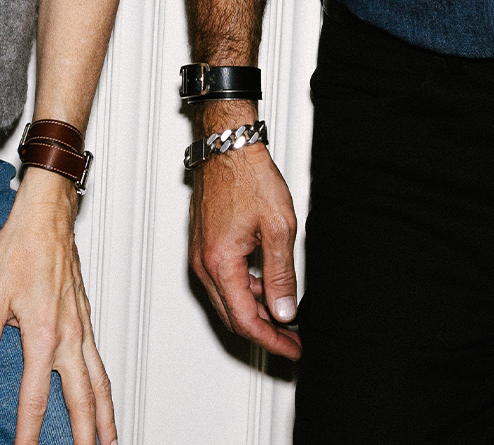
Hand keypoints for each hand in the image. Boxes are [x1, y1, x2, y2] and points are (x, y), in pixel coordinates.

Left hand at [0, 168, 114, 444]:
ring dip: (104, 414)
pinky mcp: (86, 316)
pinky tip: (102, 394)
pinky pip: (99, 360)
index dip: (29, 432)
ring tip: (109, 439)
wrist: (47, 215)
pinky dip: (104, 385)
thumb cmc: (20, 249)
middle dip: (86, 433)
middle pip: (82, 398)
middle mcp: (69, 335)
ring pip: (99, 381)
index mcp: (43, 334)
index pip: (35, 398)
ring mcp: (82, 325)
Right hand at [189, 109, 300, 358]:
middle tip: (292, 338)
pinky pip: (222, 280)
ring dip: (254, 311)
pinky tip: (265, 284)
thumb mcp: (278, 226)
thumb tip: (284, 312)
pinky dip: (244, 290)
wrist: (227, 144)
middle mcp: (204, 262)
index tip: (292, 348)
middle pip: (232, 316)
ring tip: (284, 311)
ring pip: (226, 299)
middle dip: (264, 332)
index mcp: (220, 262)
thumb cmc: (248, 175)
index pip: (245, 321)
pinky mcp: (203, 243)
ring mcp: (200, 252)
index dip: (271, 341)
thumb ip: (281, 274)